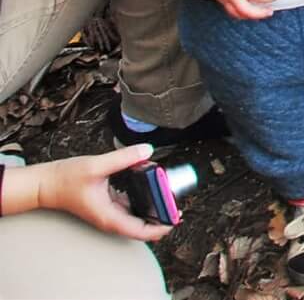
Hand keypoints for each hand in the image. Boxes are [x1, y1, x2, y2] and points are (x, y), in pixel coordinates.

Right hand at [11, 145, 174, 241]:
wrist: (46, 183)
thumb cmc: (66, 179)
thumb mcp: (96, 166)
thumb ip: (123, 158)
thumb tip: (147, 150)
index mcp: (109, 216)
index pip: (140, 231)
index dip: (160, 227)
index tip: (176, 218)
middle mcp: (111, 218)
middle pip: (142, 224)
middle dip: (162, 214)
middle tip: (178, 200)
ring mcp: (109, 212)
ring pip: (138, 215)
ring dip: (154, 206)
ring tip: (169, 191)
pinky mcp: (108, 204)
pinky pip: (131, 205)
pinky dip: (143, 197)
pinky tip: (151, 183)